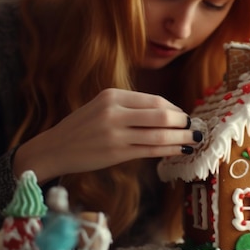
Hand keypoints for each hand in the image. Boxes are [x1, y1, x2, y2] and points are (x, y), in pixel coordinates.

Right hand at [13, 88, 200, 182]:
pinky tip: (179, 150)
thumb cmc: (81, 127)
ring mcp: (116, 134)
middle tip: (195, 128)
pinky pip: (150, 151)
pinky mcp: (116, 153)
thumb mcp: (102, 107)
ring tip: (194, 140)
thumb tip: (166, 113)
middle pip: (161, 115)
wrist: (54, 148)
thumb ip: (130, 108)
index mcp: (113, 96)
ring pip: (159, 135)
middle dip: (183, 122)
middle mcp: (115, 112)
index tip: (184, 116)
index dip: (175, 109)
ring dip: (181, 138)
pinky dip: (168, 150)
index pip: (154, 100)